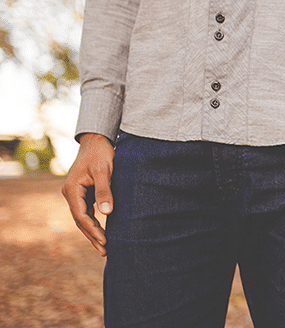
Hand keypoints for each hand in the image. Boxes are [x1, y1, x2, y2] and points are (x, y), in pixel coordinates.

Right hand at [60, 133, 114, 255]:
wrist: (97, 141)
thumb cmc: (101, 154)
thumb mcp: (105, 171)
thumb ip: (105, 190)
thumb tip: (106, 212)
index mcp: (72, 189)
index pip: (81, 216)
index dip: (93, 230)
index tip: (105, 241)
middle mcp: (70, 193)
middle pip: (80, 221)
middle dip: (92, 236)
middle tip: (105, 251)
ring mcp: (75, 194)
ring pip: (83, 218)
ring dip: (92, 232)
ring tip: (104, 247)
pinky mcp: (83, 193)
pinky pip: (87, 212)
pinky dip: (94, 223)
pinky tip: (102, 232)